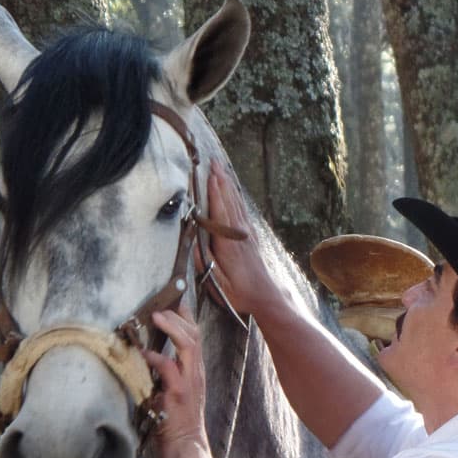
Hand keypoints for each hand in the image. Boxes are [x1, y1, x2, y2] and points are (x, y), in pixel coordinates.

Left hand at [147, 304, 215, 457]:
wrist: (185, 445)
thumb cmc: (176, 422)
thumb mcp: (174, 392)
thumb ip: (167, 374)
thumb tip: (149, 357)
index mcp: (195, 372)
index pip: (196, 337)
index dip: (187, 317)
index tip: (176, 301)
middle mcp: (195, 373)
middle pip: (194, 335)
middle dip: (178, 317)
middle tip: (161, 308)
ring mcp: (189, 382)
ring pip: (188, 345)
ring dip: (172, 328)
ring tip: (157, 317)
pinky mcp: (179, 393)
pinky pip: (169, 368)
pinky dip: (156, 357)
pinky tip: (143, 353)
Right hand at [205, 164, 282, 317]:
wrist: (265, 297)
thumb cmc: (238, 292)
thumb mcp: (217, 283)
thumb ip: (204, 261)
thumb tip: (192, 239)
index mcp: (228, 244)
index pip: (220, 213)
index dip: (213, 193)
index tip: (207, 175)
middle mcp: (239, 234)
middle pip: (229, 201)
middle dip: (220, 180)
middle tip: (212, 160)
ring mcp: (247, 233)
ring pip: (236, 203)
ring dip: (227, 184)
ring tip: (220, 167)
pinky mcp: (251, 236)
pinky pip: (242, 210)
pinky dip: (236, 196)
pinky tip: (232, 188)